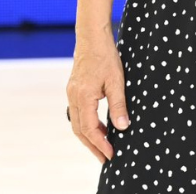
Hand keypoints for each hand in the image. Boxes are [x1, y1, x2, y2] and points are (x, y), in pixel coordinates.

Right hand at [66, 31, 129, 162]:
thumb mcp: (117, 80)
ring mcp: (72, 94)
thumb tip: (123, 127)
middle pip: (80, 130)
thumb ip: (118, 105)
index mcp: (83, 97)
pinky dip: (87, 124)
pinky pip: (78, 113)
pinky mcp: (74, 89)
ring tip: (103, 145)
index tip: (110, 155)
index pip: (90, 129)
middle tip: (105, 158)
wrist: (92, 37)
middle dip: (93, 146)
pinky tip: (98, 125)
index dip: (100, 144)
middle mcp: (74, 98)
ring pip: (78, 123)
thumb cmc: (106, 56)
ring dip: (89, 136)